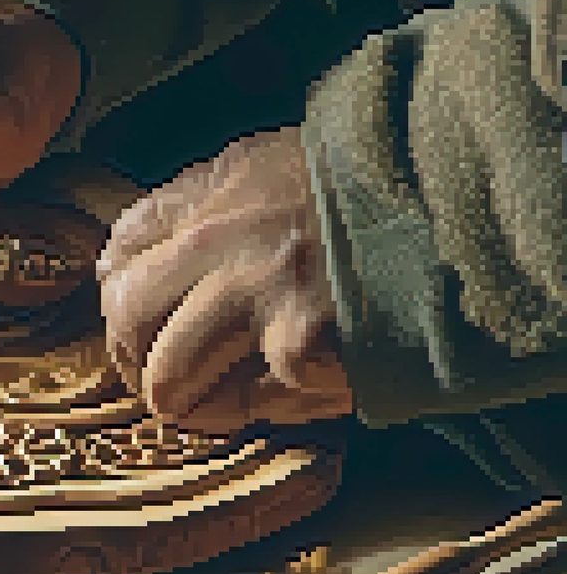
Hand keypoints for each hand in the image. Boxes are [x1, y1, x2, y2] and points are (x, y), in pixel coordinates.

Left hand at [98, 126, 354, 433]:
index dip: (118, 294)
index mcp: (210, 196)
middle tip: (161, 375)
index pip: (119, 252)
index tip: (136, 320)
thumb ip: (197, 203)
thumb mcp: (267, 166)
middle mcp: (219, 242)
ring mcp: (257, 297)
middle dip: (132, 357)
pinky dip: (267, 407)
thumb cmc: (360, 191)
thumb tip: (126, 254)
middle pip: (125, 316)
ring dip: (186, 402)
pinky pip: (251, 403)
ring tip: (214, 403)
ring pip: (168, 378)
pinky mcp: (300, 349)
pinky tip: (295, 388)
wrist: (455, 205)